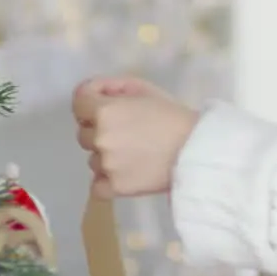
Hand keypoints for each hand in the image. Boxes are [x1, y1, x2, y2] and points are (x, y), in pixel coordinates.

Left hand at [71, 76, 199, 197]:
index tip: (105, 100)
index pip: (78, 100)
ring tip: (133, 154)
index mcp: (105, 111)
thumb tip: (98, 95)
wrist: (198, 151)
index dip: (90, 96)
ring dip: (106, 155)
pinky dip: (106, 181)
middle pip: (84, 132)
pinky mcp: (116, 187)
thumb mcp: (146, 89)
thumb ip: (115, 87)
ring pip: (93, 159)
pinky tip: (123, 173)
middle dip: (99, 128)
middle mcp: (100, 138)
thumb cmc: (174, 117)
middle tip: (126, 130)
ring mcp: (106, 165)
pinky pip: (97, 186)